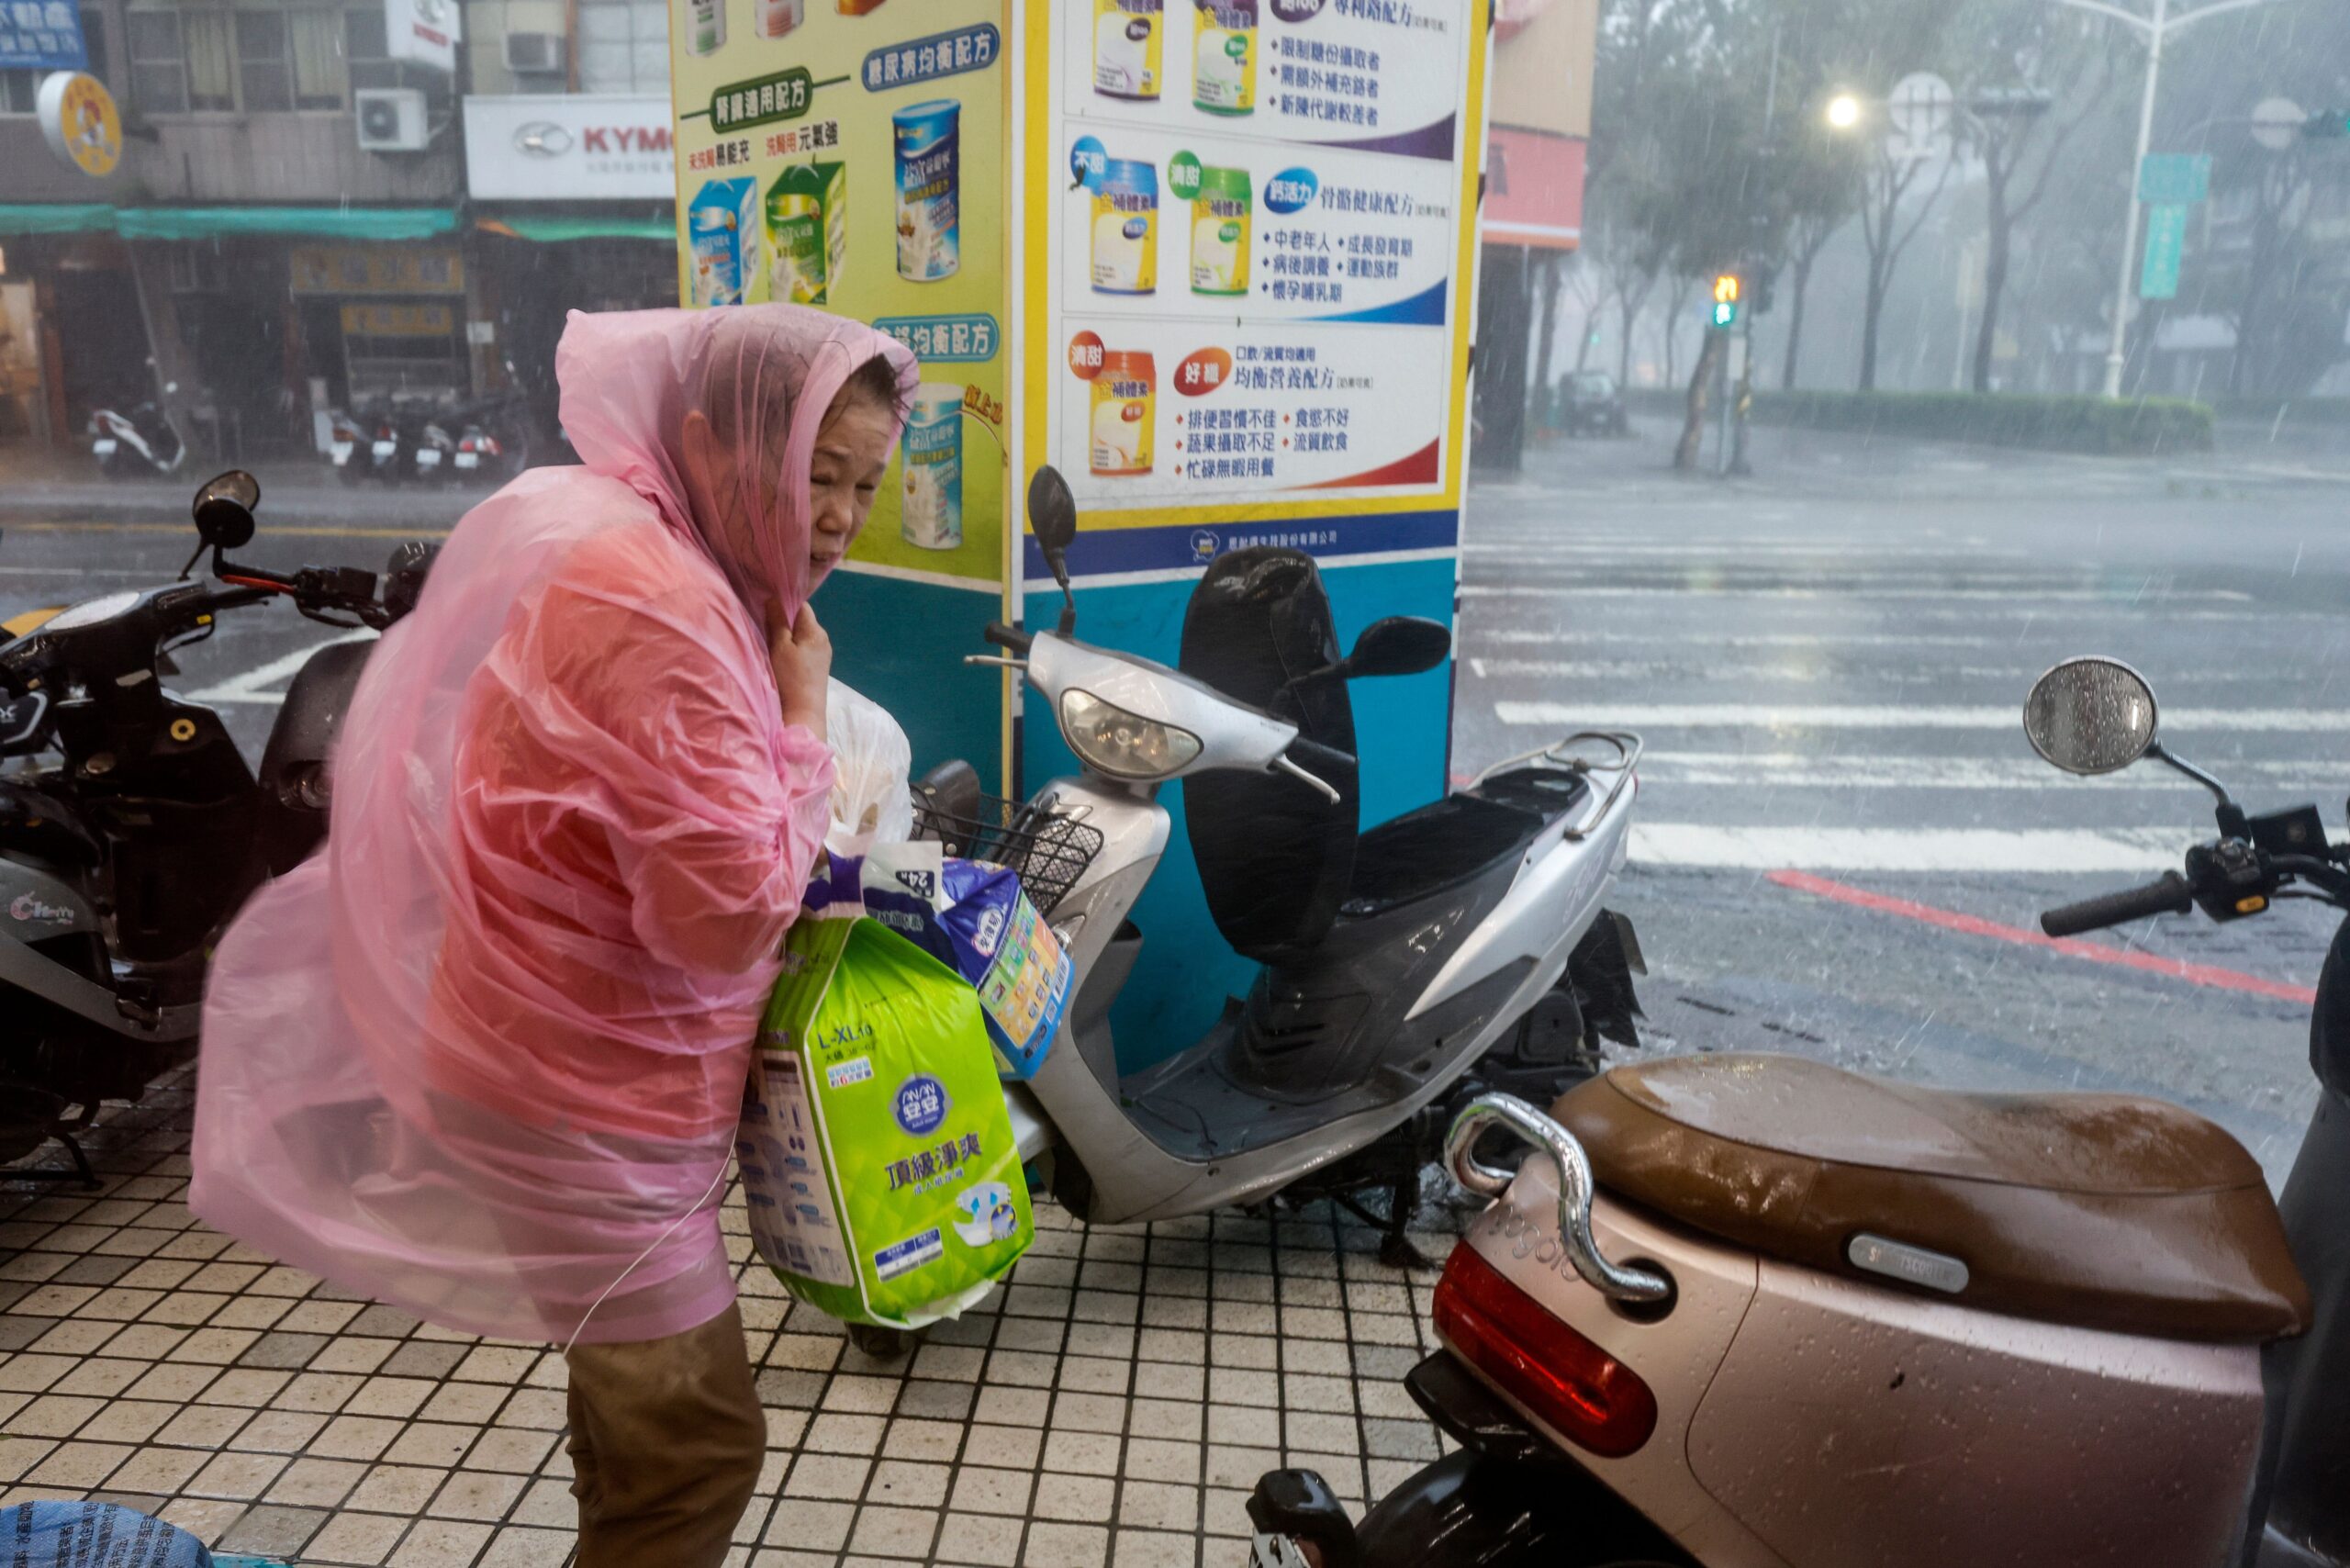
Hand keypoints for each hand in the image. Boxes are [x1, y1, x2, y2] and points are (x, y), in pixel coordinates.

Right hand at [770, 602, 830, 745]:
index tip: (766, 604)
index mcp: (816, 630)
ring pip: (800, 635)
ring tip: (768, 638)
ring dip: (786, 634)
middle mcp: (823, 639)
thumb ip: (778, 621)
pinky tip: (779, 654)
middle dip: (783, 619)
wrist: (803, 712)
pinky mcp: (817, 667)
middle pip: (801, 620)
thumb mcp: (780, 647)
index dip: (784, 602)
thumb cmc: (791, 677)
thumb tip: (774, 598)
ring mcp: (821, 654)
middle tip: (762, 623)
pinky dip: (791, 647)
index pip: (801, 605)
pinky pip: (802, 648)